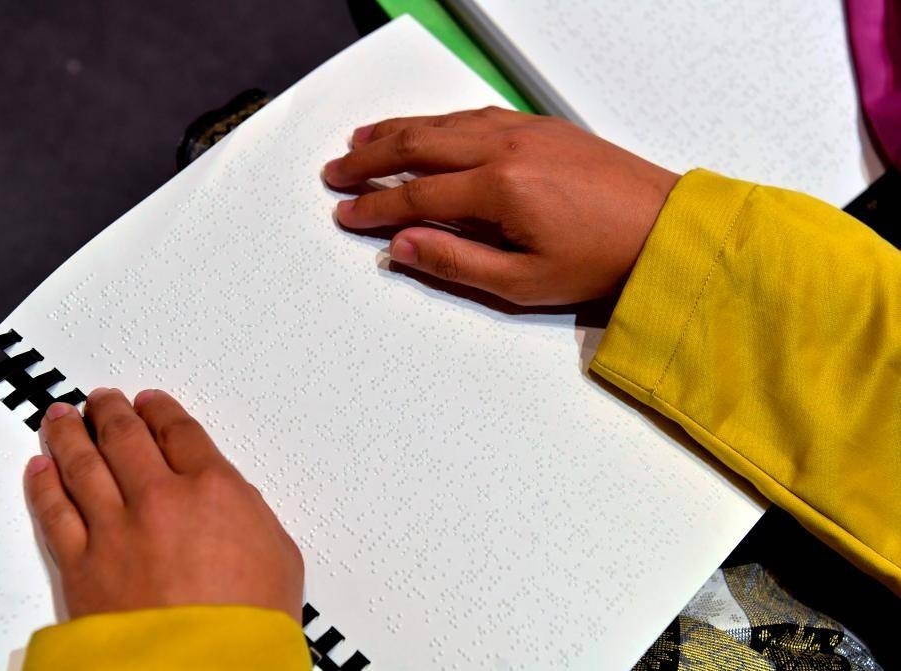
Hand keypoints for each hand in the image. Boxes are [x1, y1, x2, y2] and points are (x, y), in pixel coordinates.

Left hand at [23, 388, 302, 621]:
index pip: (177, 430)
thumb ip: (249, 512)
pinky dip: (43, 484)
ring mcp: (115, 529)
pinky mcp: (81, 565)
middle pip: (125, 435)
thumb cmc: (249, 625)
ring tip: (62, 418)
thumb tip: (229, 499)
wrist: (205, 670)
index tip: (151, 402)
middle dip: (111, 410)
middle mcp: (159, 498)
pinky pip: (53, 511)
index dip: (160, 409)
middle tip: (103, 399)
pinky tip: (39, 469)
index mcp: (213, 488)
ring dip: (69, 434)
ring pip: (82, 463)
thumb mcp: (279, 554)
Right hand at [323, 106, 678, 304]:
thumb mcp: (524, 282)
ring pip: (444, 123)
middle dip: (370, 159)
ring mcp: (524, 129)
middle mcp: (506, 147)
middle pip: (419, 145)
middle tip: (336, 172)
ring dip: (398, 131)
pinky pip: (475, 115)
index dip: (375, 207)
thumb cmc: (600, 261)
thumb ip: (456, 263)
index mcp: (500, 188)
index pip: (417, 195)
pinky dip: (439, 120)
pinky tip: (426, 127)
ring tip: (363, 141)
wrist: (664, 228)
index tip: (345, 214)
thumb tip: (400, 247)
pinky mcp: (541, 125)